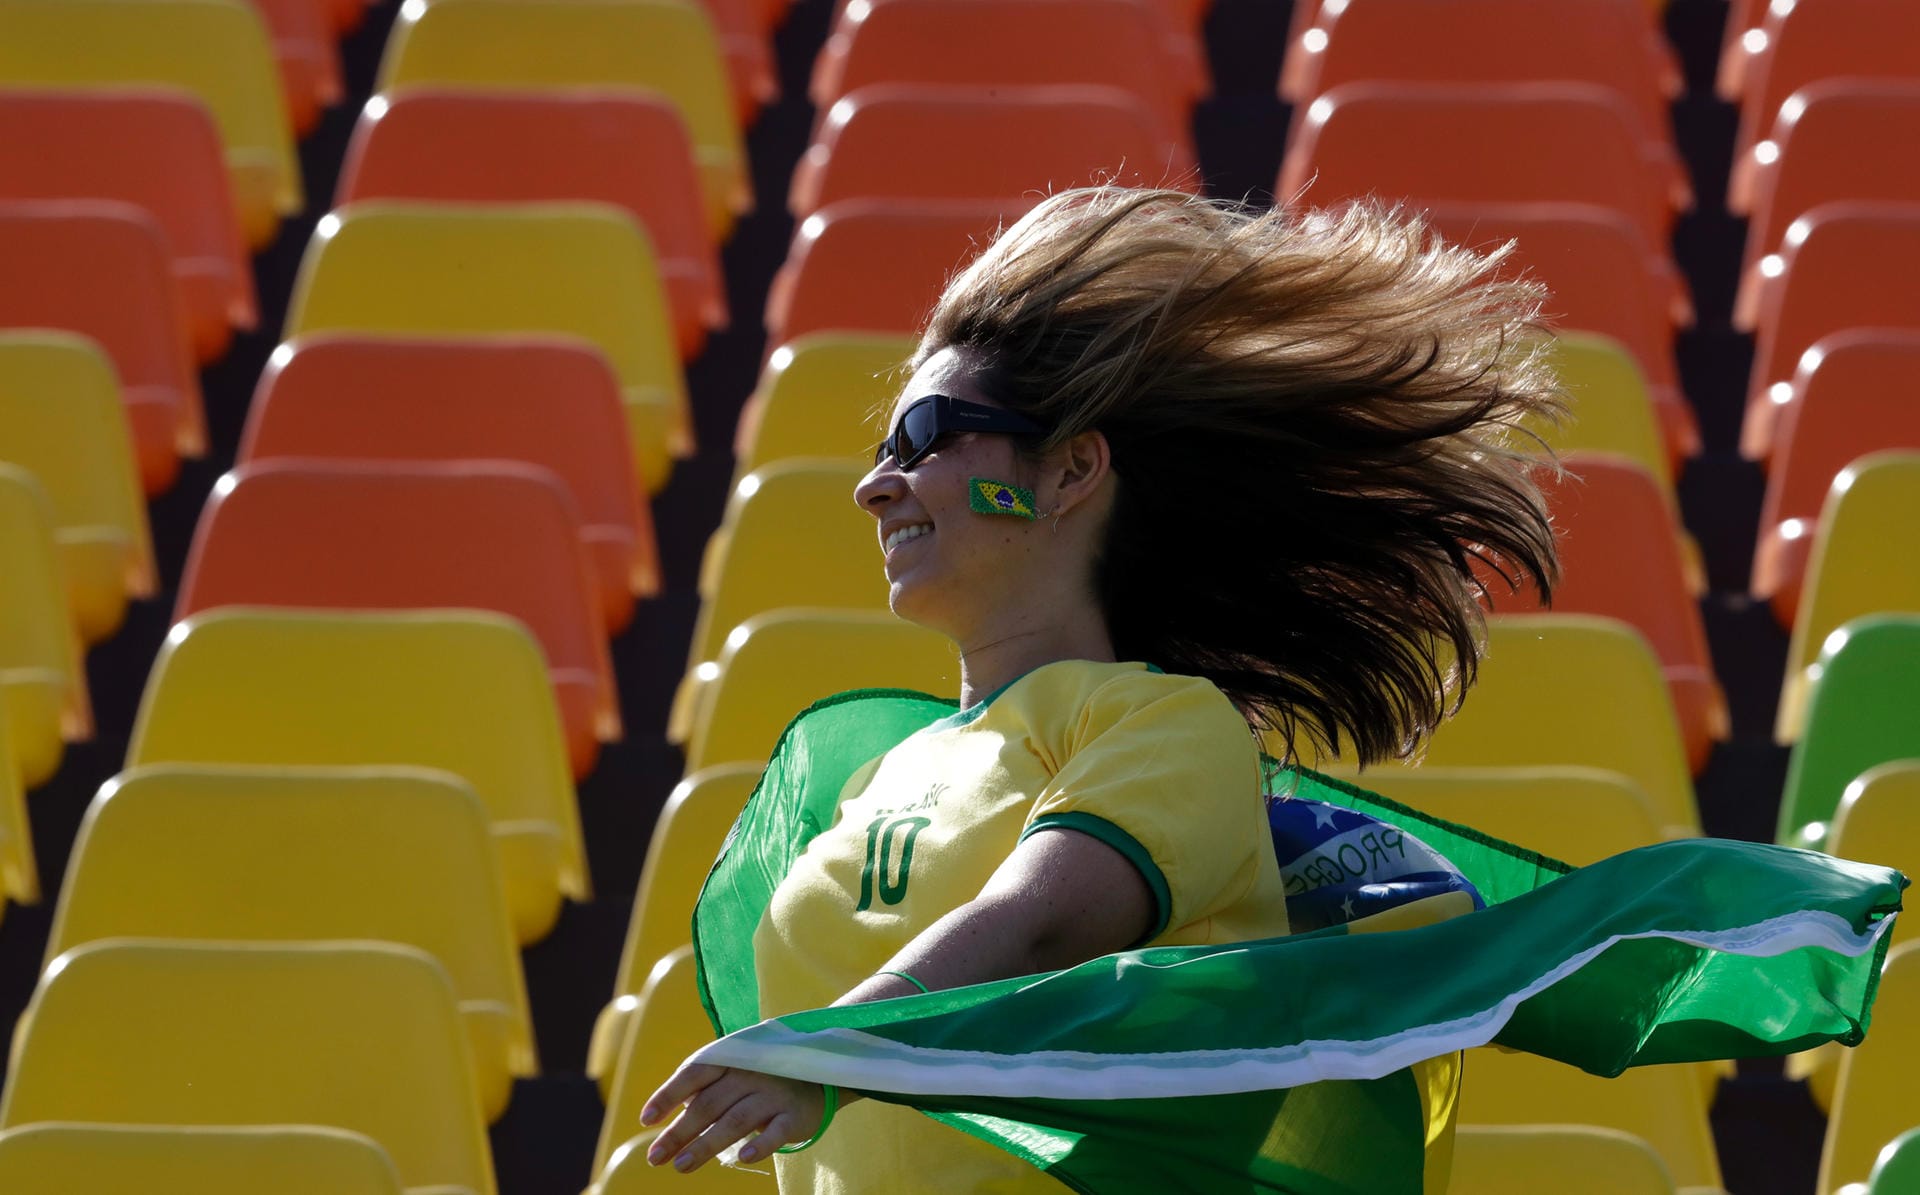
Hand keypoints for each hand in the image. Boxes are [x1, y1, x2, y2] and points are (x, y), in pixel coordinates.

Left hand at [640, 1062, 828, 1171]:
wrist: (820, 1073)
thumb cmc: (762, 1077)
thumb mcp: (734, 1071)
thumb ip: (704, 1089)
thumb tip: (662, 1118)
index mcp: (731, 1058)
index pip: (694, 1074)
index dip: (668, 1094)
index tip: (646, 1119)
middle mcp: (751, 1073)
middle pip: (708, 1104)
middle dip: (679, 1132)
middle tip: (656, 1157)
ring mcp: (774, 1093)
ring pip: (735, 1120)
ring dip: (706, 1144)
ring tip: (681, 1166)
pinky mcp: (795, 1114)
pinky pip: (776, 1131)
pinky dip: (760, 1144)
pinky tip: (742, 1159)